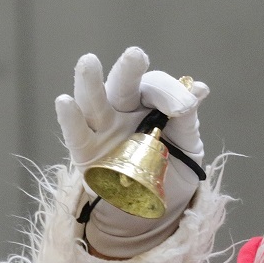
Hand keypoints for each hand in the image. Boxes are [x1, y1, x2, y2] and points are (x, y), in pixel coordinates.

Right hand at [55, 47, 207, 257]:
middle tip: (136, 55)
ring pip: (93, 102)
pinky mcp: (86, 153)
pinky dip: (70, 118)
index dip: (169, 91)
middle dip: (128, 70)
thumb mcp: (187, 143)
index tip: (186, 104)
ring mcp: (102, 130)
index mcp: (148, 103)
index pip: (154, 87)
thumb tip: (199, 88)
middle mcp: (122, 111)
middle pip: (122, 86)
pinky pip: (76, 134)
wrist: (157, 207)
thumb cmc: (172, 168)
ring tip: (88, 62)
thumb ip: (187, 118)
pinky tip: (64, 102)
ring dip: (90, 83)